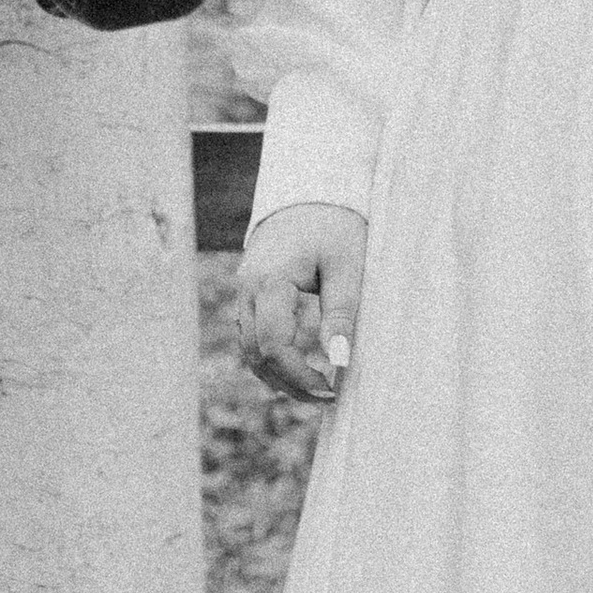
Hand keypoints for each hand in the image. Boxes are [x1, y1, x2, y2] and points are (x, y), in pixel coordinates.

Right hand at [236, 201, 366, 404]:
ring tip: (316, 390)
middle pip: (256, 354)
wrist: (310, 194)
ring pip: (249, 350)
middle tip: (329, 397)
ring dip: (278, 376)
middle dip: (290, 383)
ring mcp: (243, 293)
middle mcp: (247, 290)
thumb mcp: (348, 265)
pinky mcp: (249, 297)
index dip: (299, 376)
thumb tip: (339, 361)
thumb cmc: (335, 226)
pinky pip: (252, 338)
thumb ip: (342, 313)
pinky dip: (271, 359)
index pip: (273, 345)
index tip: (333, 390)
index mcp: (270, 281)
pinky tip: (299, 370)